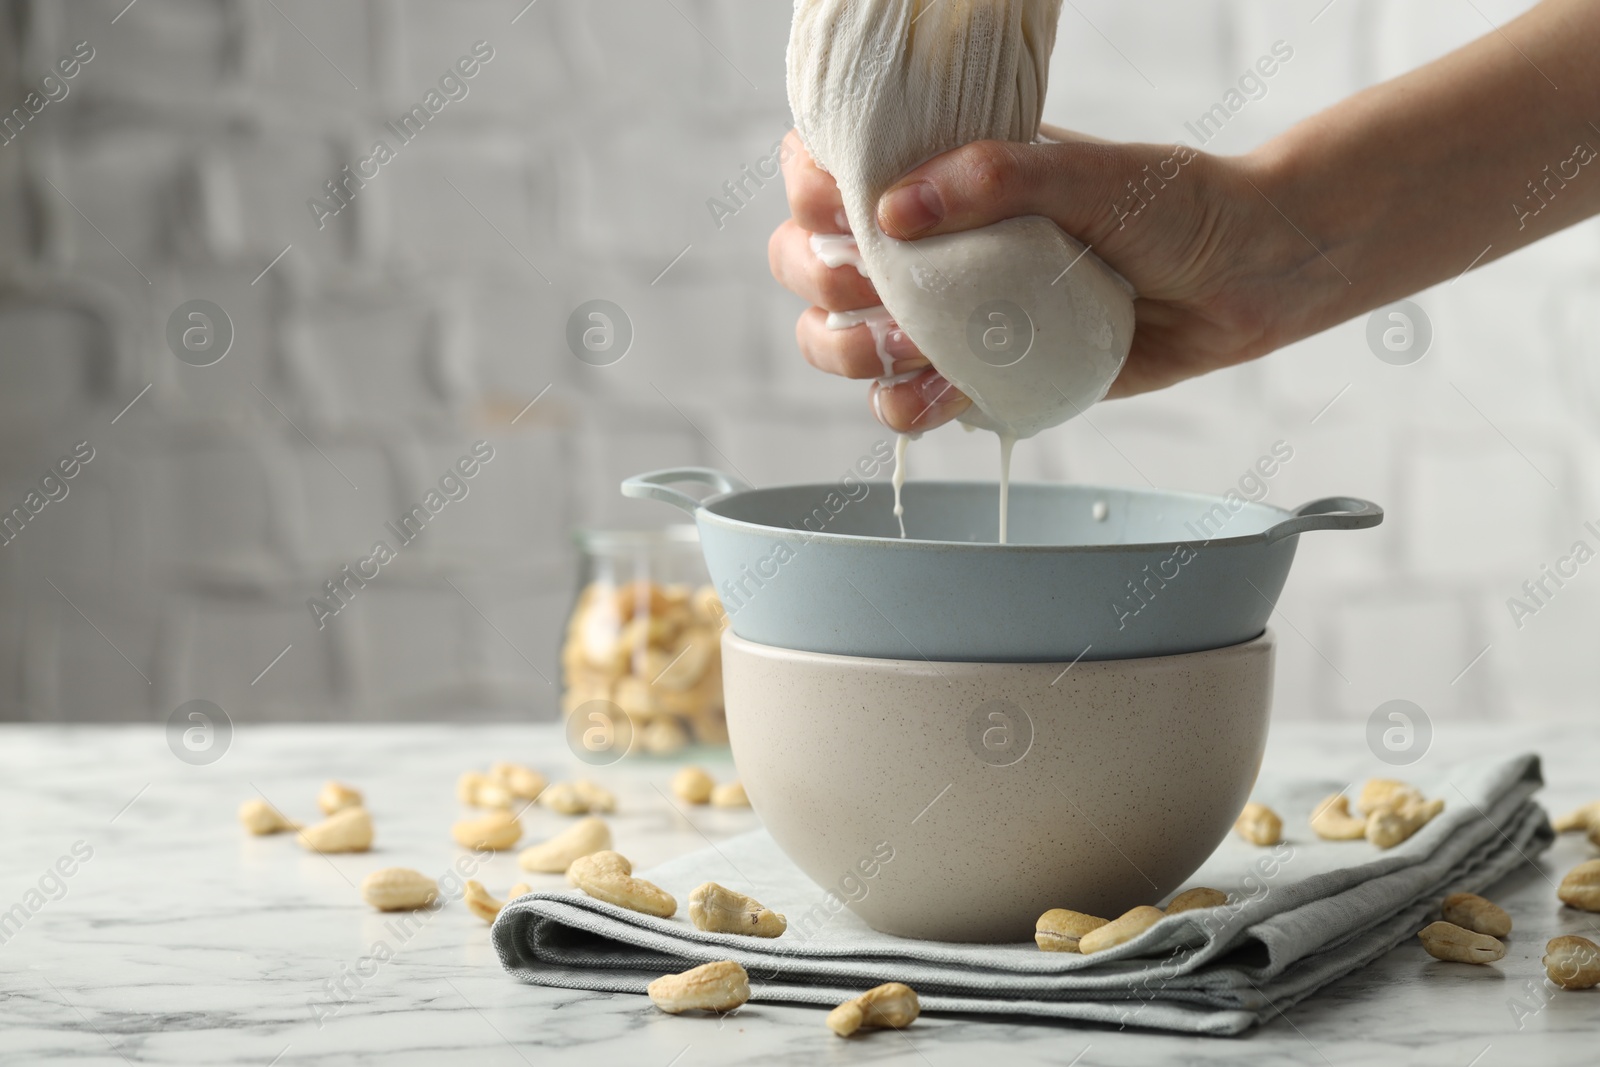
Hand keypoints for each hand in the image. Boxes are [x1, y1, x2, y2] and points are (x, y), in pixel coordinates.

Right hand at [770, 126, 1312, 431]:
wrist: (1239, 282)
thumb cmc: (1172, 207)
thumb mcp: (1088, 175)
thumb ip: (996, 177)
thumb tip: (893, 208)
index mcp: (938, 171)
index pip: (827, 171)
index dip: (812, 190)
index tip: (841, 207)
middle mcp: (927, 242)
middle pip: (810, 265)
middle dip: (823, 284)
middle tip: (877, 293)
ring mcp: (945, 311)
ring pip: (839, 339)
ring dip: (848, 352)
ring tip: (909, 352)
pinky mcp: (975, 371)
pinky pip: (904, 400)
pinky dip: (902, 407)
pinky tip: (936, 398)